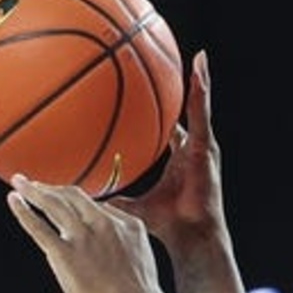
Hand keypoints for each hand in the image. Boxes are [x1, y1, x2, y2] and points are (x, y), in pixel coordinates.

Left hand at [5, 177, 170, 292]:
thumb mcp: (143, 260)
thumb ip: (126, 244)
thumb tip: (112, 241)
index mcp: (127, 224)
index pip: (96, 206)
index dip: (76, 203)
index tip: (63, 204)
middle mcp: (103, 223)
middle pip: (73, 196)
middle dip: (52, 188)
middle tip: (35, 185)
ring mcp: (82, 237)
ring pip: (53, 204)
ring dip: (33, 190)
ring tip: (19, 181)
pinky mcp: (63, 254)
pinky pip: (38, 227)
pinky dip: (22, 211)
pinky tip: (13, 198)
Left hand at [120, 52, 226, 250]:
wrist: (190, 234)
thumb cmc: (166, 224)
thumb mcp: (133, 206)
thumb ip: (113, 198)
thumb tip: (85, 196)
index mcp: (178, 160)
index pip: (172, 130)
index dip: (166, 112)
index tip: (157, 93)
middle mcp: (192, 150)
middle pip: (190, 112)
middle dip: (187, 89)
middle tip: (181, 64)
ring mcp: (203, 149)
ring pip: (201, 108)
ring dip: (201, 83)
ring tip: (200, 57)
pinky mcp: (207, 149)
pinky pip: (203, 115)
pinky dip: (202, 94)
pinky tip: (199, 73)